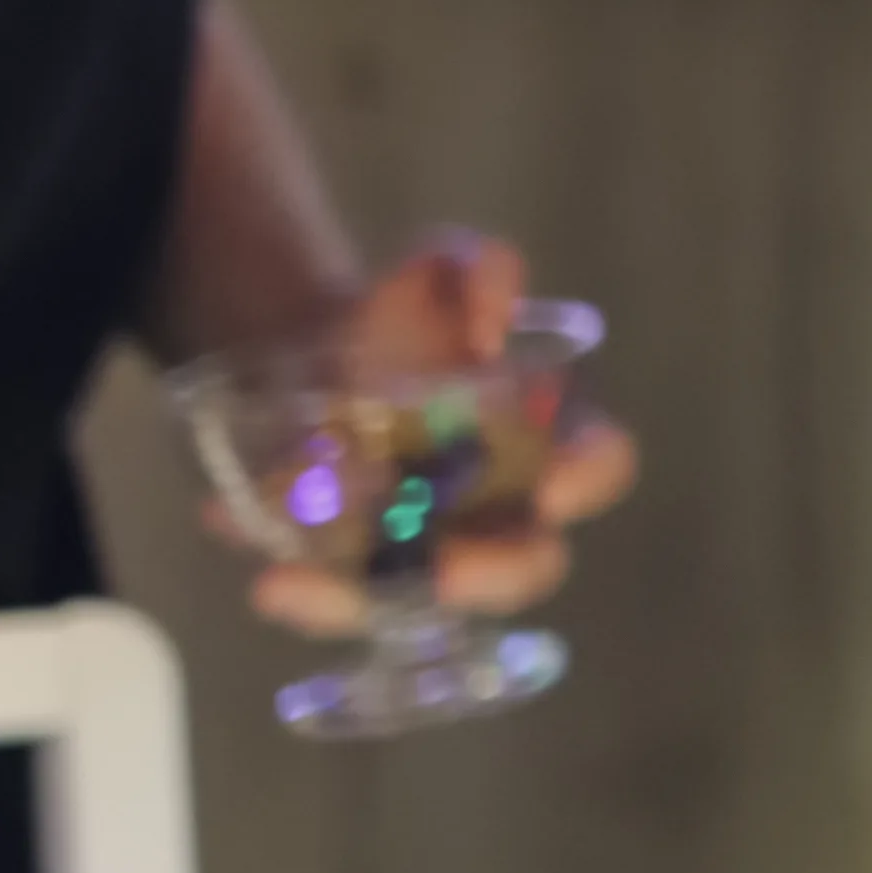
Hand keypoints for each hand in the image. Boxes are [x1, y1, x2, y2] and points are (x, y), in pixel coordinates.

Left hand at [227, 227, 641, 637]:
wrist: (314, 352)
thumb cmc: (401, 319)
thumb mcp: (438, 269)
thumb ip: (479, 269)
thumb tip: (490, 328)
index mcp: (547, 436)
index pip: (599, 464)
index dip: (587, 479)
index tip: (551, 487)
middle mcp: (503, 508)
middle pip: (529, 564)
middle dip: (492, 574)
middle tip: (443, 569)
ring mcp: (433, 551)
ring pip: (426, 602)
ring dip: (374, 595)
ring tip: (301, 578)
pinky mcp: (361, 573)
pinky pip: (347, 602)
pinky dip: (312, 595)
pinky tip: (272, 576)